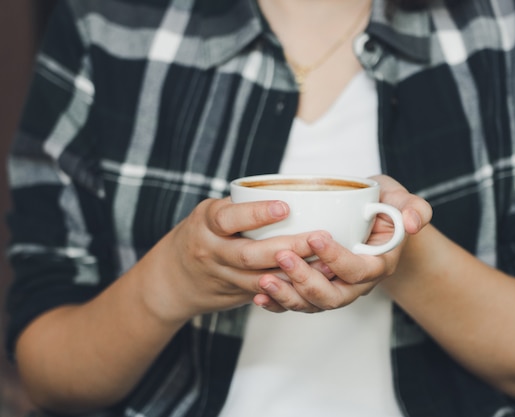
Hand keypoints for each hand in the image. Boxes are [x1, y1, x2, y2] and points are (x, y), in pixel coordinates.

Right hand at [146, 197, 319, 322]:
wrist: (172, 278)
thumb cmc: (204, 233)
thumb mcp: (214, 212)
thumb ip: (243, 206)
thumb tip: (295, 190)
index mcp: (206, 223)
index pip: (228, 218)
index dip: (256, 214)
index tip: (285, 207)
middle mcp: (210, 251)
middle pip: (249, 254)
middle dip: (287, 248)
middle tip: (318, 238)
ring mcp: (221, 276)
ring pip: (259, 279)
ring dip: (293, 273)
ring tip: (325, 263)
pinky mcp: (233, 295)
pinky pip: (263, 294)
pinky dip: (287, 288)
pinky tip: (310, 282)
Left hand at [253, 175, 431, 312]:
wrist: (372, 221)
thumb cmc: (383, 208)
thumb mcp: (400, 200)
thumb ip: (413, 208)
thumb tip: (414, 222)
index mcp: (378, 264)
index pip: (358, 270)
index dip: (337, 258)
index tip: (316, 237)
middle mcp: (357, 284)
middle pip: (332, 296)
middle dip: (305, 279)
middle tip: (283, 256)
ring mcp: (336, 289)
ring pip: (312, 304)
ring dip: (287, 295)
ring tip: (263, 280)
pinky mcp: (317, 290)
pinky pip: (298, 305)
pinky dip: (278, 304)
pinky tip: (259, 295)